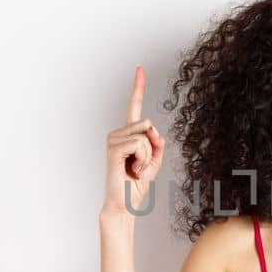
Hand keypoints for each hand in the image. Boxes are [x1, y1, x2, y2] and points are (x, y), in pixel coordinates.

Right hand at [102, 65, 165, 216]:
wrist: (126, 203)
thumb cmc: (137, 184)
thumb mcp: (155, 161)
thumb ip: (157, 143)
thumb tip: (153, 130)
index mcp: (128, 134)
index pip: (134, 106)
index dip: (138, 87)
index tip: (140, 68)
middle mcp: (118, 133)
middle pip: (148, 124)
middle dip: (153, 146)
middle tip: (142, 165)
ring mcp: (113, 140)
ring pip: (145, 135)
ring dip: (147, 156)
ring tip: (137, 169)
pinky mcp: (113, 149)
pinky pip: (139, 144)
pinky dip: (143, 159)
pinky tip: (134, 171)